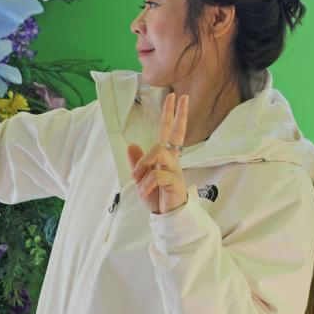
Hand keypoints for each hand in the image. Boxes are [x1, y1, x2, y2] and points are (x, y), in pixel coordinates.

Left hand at [126, 92, 189, 214]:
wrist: (167, 216)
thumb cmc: (157, 197)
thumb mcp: (141, 179)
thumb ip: (137, 162)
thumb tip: (131, 145)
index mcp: (165, 157)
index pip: (168, 131)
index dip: (171, 114)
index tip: (175, 97)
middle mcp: (172, 159)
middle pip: (174, 133)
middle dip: (177, 114)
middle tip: (181, 96)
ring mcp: (175, 169)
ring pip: (158, 151)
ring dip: (143, 163)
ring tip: (138, 178)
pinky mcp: (174, 181)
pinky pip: (157, 174)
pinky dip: (146, 184)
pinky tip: (145, 192)